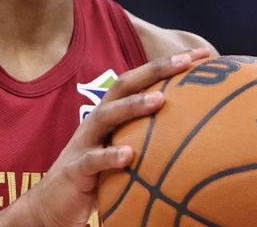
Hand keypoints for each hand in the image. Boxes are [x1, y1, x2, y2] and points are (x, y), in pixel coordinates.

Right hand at [18, 49, 210, 226]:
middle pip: (123, 85)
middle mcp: (97, 120)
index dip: (168, 64)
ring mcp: (85, 142)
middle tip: (184, 61)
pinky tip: (128, 155)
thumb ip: (148, 138)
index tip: (202, 53)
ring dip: (133, 106)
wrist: (54, 203)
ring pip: (107, 116)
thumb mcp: (124, 149)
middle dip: (154, 70)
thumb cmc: (98, 175)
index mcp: (111, 113)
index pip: (140, 80)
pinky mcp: (76, 169)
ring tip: (160, 100)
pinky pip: (93, 160)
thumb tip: (195, 133)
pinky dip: (110, 156)